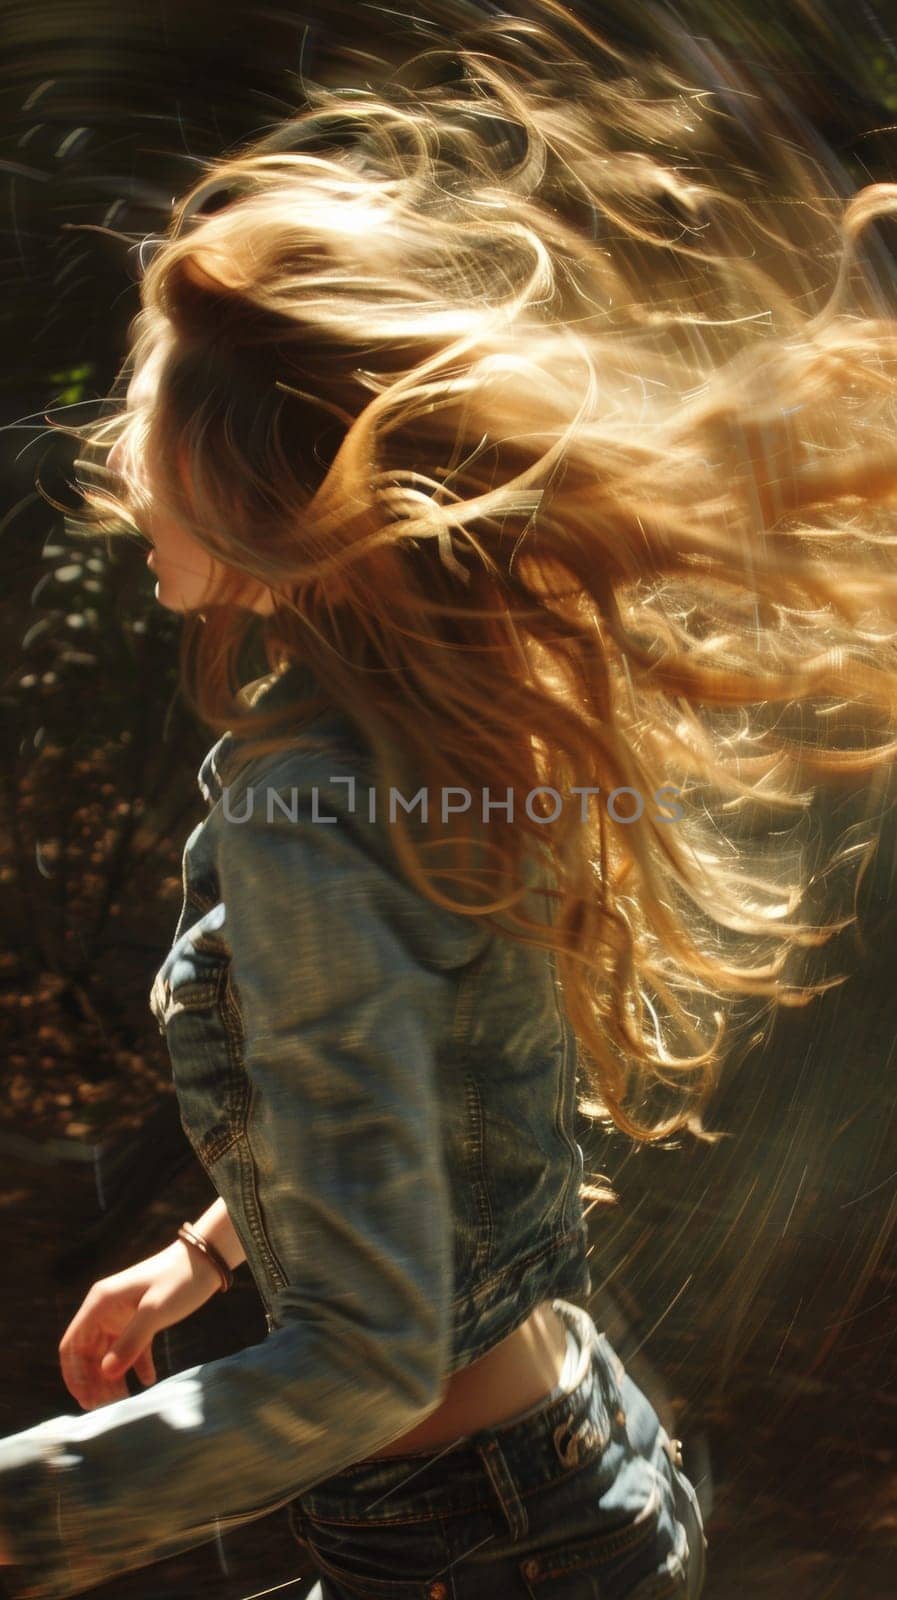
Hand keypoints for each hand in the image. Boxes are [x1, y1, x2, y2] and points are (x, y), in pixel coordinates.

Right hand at [58, 1240, 222, 1409]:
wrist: (207, 1258)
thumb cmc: (179, 1279)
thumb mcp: (155, 1312)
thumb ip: (131, 1343)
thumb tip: (106, 1374)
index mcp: (100, 1303)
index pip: (72, 1345)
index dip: (74, 1375)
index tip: (86, 1400)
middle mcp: (106, 1310)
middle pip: (89, 1354)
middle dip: (94, 1382)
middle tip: (107, 1409)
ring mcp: (123, 1315)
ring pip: (108, 1353)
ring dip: (112, 1378)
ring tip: (123, 1401)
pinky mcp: (141, 1319)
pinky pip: (131, 1348)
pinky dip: (136, 1366)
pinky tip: (148, 1382)